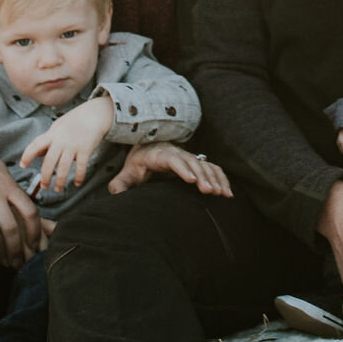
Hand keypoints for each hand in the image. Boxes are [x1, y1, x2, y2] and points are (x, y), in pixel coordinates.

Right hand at [0, 115, 44, 265]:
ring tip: (3, 263)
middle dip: (18, 250)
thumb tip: (27, 209)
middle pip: (12, 227)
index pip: (30, 211)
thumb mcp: (1, 173)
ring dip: (0, 251)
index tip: (35, 246)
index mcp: (9, 185)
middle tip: (19, 264)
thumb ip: (12, 191)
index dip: (35, 232)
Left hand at [21, 96, 114, 196]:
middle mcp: (61, 141)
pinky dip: (79, 176)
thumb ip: (48, 140)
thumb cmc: (74, 121)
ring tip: (58, 189)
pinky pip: (81, 166)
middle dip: (45, 176)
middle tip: (44, 187)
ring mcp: (73, 145)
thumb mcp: (57, 127)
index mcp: (52, 134)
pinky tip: (77, 183)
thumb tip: (38, 153)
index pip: (35, 145)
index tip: (23, 166)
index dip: (27, 155)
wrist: (94, 114)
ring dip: (60, 181)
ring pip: (63, 167)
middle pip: (49, 161)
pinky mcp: (85, 149)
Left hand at [107, 142, 233, 196]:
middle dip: (203, 177)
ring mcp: (189, 158)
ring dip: (215, 179)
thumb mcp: (128, 170)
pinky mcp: (197, 163)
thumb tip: (115, 193)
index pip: (173, 160)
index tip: (192, 180)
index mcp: (161, 155)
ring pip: (206, 166)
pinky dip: (221, 179)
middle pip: (193, 163)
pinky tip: (228, 193)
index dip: (183, 169)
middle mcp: (178, 154)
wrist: (149, 147)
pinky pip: (212, 169)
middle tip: (210, 192)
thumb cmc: (139, 161)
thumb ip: (121, 182)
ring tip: (222, 194)